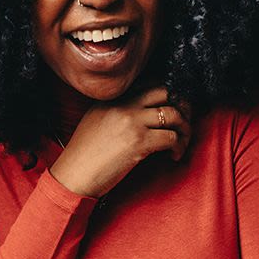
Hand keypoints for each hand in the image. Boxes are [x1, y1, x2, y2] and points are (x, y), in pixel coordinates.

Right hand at [48, 86, 190, 197]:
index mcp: (113, 98)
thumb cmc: (84, 154)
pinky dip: (178, 146)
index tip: (172, 108)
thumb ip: (117, 110)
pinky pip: (171, 137)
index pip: (150, 83)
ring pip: (174, 114)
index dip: (168, 94)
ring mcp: (132, 121)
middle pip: (166, 92)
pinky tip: (173, 156)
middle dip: (182, 105)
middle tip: (184, 122)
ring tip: (181, 143)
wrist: (73, 174)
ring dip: (185, 129)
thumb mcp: (95, 120)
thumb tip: (145, 113)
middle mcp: (124, 104)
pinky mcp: (139, 142)